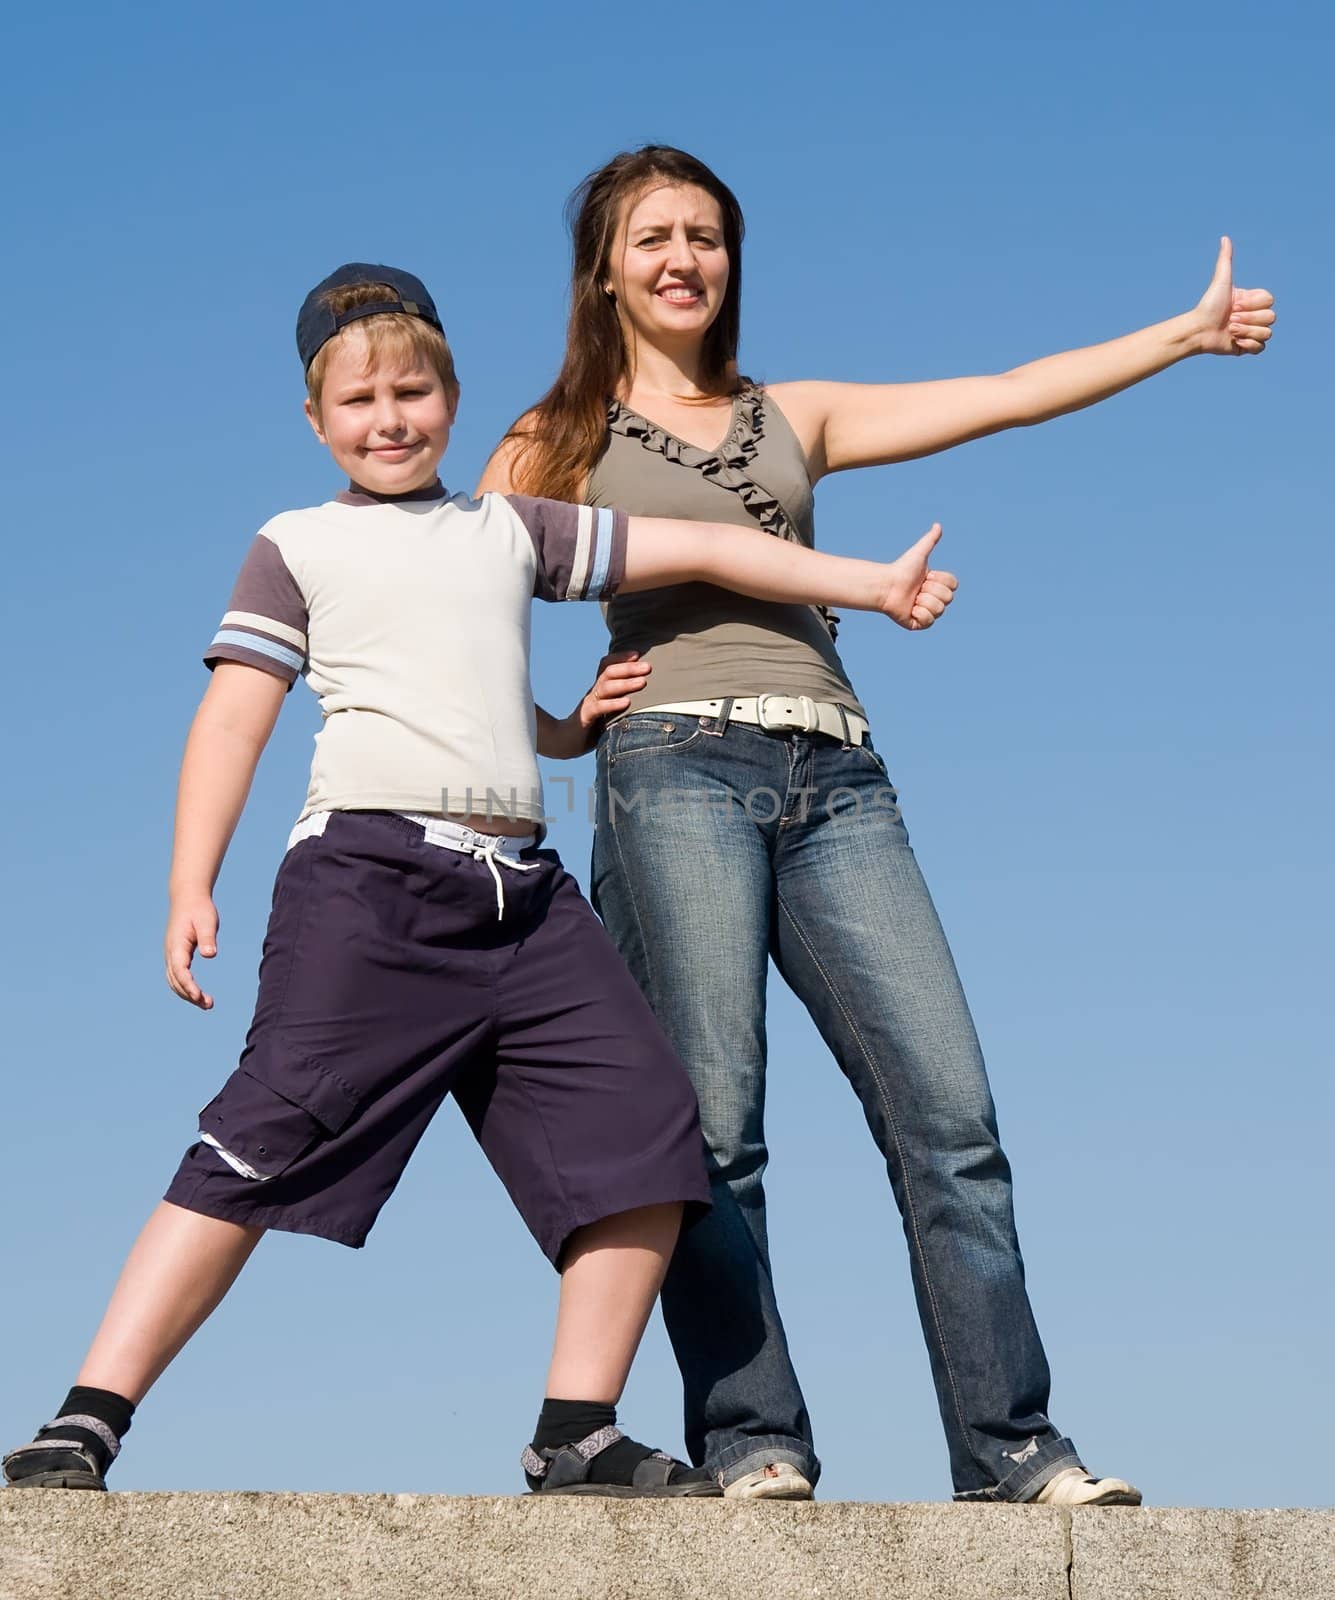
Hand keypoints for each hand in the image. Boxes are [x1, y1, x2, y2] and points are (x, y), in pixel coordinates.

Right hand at [165, 892, 218, 1009]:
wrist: (188, 898)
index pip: (180, 970)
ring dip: (187, 994)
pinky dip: (185, 987)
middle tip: (208, 1005)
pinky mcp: (176, 955)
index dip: (188, 985)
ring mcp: (171, 954)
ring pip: (174, 980)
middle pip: (175, 980)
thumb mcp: (207, 921)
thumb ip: (208, 938)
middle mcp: (170, 952)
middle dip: (189, 995)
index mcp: (177, 945)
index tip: (199, 997)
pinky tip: (197, 994)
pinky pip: (176, 976)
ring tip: (206, 1004)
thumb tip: (209, 954)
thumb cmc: (200, 909)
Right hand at [555, 651, 651, 756]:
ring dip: (625, 684)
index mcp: (599, 688)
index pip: (607, 665)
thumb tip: (650, 697)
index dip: (621, 658)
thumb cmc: (593, 727)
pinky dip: (613, 704)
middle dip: (629, 668)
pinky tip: (627, 702)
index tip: (638, 654)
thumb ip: (623, 700)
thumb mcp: (609, 710)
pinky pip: (599, 708)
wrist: (566, 741)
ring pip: (606, 688)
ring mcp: (588, 703)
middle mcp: (594, 692)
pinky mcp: (585, 717)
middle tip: (648, 667)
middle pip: (609, 672)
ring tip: (643, 682)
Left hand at [878, 525, 957, 630]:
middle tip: (917, 588)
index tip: (926, 576)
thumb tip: (937, 525)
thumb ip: (930, 540)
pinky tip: (910, 608)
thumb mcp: (919, 553)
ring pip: (939, 609)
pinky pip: (929, 621)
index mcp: (938, 586)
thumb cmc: (901, 569)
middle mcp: (935, 600)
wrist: (886, 585)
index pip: (953, 585)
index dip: (940, 580)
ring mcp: (927, 613)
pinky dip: (919, 613)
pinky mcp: (918, 624)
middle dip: (931, 591)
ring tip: (912, 598)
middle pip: (948, 598)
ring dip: (924, 601)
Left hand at [1194, 237, 1275, 355]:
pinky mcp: (1247, 347)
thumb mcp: (1220, 281)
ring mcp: (1251, 332)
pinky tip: (1233, 341)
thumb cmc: (1208, 305)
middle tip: (1230, 319)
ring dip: (1247, 332)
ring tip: (1230, 330)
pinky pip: (1261, 348)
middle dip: (1249, 319)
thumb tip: (1225, 238)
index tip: (1234, 304)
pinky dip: (1248, 345)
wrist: (1198, 330)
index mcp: (1252, 300)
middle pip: (1271, 318)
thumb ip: (1225, 260)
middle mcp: (1254, 315)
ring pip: (1267, 333)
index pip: (1270, 300)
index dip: (1253, 304)